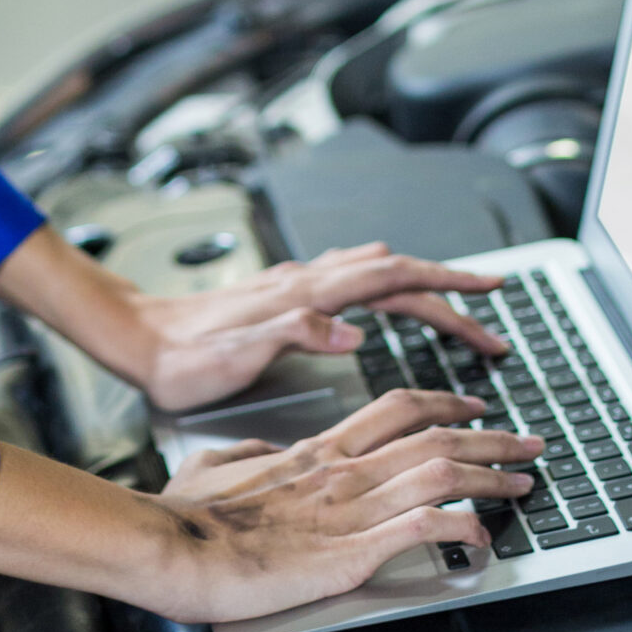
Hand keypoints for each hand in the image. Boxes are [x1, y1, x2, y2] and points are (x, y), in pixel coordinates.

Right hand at [0, 388, 542, 625]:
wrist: (175, 548)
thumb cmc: (188, 519)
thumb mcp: (213, 471)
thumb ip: (243, 459)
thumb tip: (254, 456)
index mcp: (314, 452)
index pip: (394, 409)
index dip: (442, 403)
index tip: (473, 408)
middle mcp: (342, 471)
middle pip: (433, 436)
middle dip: (490, 439)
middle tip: (528, 441)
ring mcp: (350, 508)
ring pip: (439, 473)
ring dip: (490, 475)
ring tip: (524, 481)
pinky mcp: (352, 550)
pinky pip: (423, 529)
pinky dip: (462, 528)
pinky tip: (485, 535)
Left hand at [115, 240, 509, 411]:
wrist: (139, 341)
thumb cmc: (182, 358)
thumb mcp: (236, 356)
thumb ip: (294, 334)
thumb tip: (352, 329)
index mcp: (305, 295)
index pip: (393, 278)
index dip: (447, 285)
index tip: (490, 295)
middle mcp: (306, 282)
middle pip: (396, 274)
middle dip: (450, 291)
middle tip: (492, 319)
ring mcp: (297, 287)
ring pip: (375, 273)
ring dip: (421, 286)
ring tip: (455, 304)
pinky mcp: (286, 298)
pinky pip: (352, 281)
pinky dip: (385, 286)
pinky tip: (383, 297)